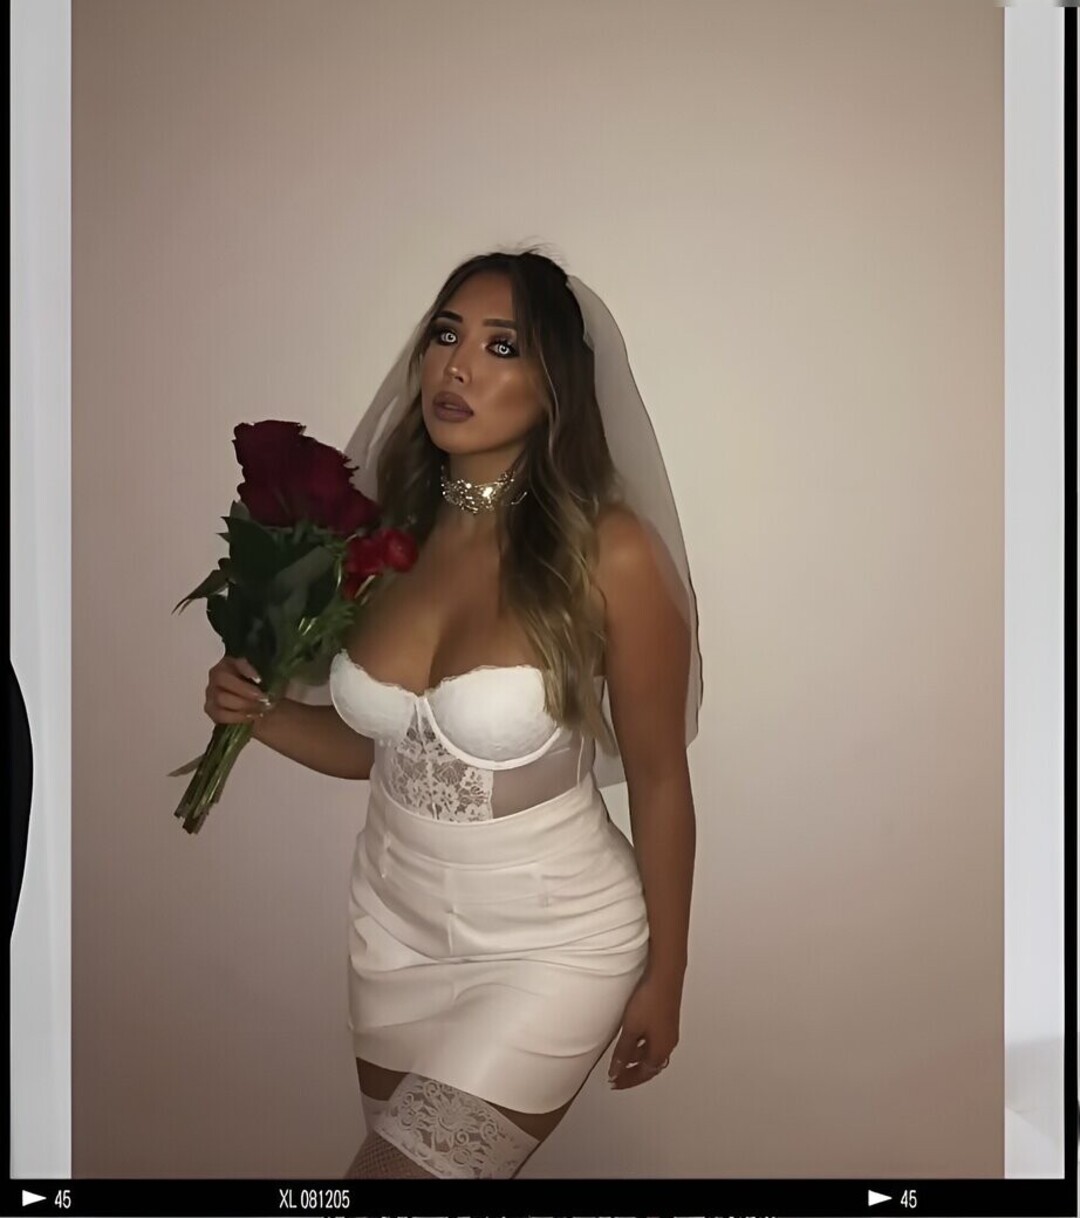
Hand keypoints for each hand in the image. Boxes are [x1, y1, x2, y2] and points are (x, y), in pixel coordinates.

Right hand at [204, 654, 273, 724]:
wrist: (264, 706)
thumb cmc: (267, 688)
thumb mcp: (272, 677)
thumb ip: (270, 673)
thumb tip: (274, 675)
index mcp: (232, 661)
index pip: (235, 661)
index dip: (246, 669)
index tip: (260, 680)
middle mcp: (217, 673)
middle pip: (222, 678)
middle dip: (244, 689)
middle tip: (263, 698)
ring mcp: (211, 692)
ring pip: (221, 698)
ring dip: (243, 704)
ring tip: (261, 708)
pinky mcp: (211, 710)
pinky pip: (220, 714)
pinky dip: (237, 717)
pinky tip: (251, 717)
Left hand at [607, 970, 680, 1090]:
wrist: (664, 977)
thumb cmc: (650, 1001)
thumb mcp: (630, 1029)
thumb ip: (622, 1052)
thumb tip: (616, 1070)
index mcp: (661, 1050)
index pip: (643, 1074)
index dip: (627, 1080)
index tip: (614, 1083)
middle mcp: (669, 1043)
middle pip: (650, 1066)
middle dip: (633, 1073)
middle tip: (617, 1075)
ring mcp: (669, 1031)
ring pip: (653, 1053)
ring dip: (638, 1059)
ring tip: (622, 1057)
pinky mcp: (667, 1019)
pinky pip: (655, 1041)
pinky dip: (643, 1046)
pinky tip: (633, 1038)